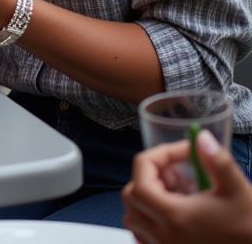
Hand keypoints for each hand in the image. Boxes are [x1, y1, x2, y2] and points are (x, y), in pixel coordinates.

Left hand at [123, 132, 251, 242]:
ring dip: (147, 198)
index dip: (156, 157)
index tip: (181, 153)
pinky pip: (143, 236)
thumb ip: (218, 161)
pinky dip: (149, 220)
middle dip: (149, 176)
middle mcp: (163, 237)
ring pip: (134, 218)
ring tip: (178, 193)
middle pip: (132, 197)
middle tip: (178, 173)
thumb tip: (201, 137)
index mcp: (175, 217)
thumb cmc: (249, 227)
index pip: (141, 180)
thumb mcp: (238, 191)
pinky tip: (176, 213)